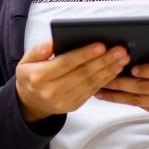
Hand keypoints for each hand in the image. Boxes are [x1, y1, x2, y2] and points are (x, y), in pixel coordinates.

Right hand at [15, 40, 129, 122]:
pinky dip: (106, 79)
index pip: (66, 63)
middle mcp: (51, 91)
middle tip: (120, 50)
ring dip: (109, 70)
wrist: (30, 102)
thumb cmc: (31, 74)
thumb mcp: (26, 61)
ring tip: (123, 58)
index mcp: (39, 77)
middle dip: (103, 61)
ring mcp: (63, 101)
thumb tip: (52, 42)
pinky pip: (92, 91)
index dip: (84, 54)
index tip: (101, 45)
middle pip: (82, 73)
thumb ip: (38, 50)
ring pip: (90, 83)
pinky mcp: (73, 105)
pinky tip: (115, 69)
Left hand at [96, 52, 148, 122]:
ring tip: (99, 88)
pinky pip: (140, 107)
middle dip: (122, 82)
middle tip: (103, 77)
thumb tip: (130, 54)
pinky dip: (122, 101)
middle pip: (146, 87)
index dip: (148, 70)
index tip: (132, 68)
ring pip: (140, 99)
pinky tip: (108, 96)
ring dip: (117, 94)